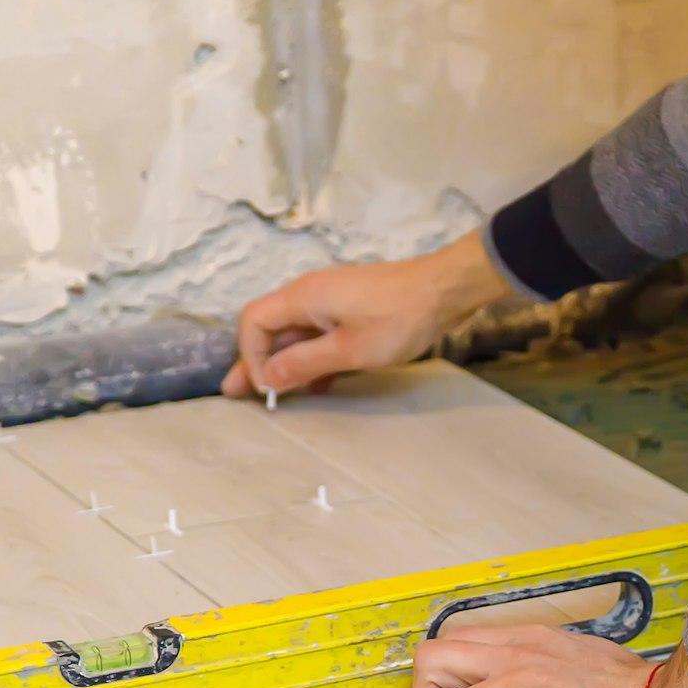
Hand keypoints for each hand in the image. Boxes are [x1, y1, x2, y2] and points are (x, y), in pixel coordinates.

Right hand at [221, 233, 510, 398]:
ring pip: (297, 334)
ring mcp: (332, 301)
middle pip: (271, 329)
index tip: (265, 387)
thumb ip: (304, 364)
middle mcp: (310, 295)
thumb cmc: (398, 319)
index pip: (254, 322)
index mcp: (302, 298)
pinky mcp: (351, 310)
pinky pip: (321, 335)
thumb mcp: (348, 350)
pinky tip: (316, 385)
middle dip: (257, 362)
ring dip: (286, 364)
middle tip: (241, 396)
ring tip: (275, 396)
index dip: (251, 356)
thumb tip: (266, 378)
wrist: (445, 290)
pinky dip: (314, 358)